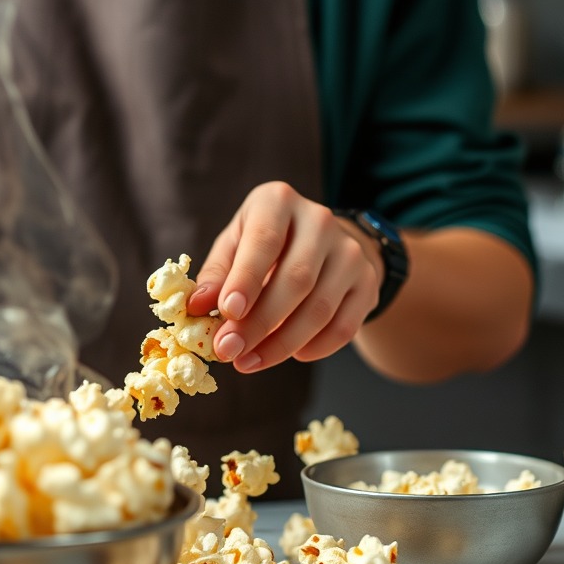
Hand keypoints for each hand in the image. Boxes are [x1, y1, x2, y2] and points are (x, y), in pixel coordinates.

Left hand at [186, 182, 380, 372]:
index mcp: (278, 202)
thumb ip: (216, 275)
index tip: (228, 312)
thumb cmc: (265, 244)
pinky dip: (316, 348)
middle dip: (258, 323)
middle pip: (294, 280)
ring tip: (249, 362)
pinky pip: (345, 326)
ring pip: (319, 309)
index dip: (246, 279)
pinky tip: (291, 355)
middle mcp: (319, 220)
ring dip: (281, 343)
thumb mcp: (234, 245)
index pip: (264, 240)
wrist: (324, 243)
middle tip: (229, 351)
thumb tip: (196, 307)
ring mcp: (349, 251)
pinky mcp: (367, 282)